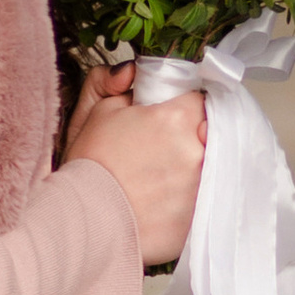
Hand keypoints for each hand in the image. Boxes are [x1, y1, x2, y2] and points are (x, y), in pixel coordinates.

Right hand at [64, 60, 204, 266]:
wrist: (84, 222)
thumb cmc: (89, 168)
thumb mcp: (96, 112)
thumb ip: (116, 82)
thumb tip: (132, 72)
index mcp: (175, 119)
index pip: (197, 101)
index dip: (182, 108)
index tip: (168, 120)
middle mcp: (195, 151)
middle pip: (208, 133)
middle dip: (191, 136)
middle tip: (161, 151)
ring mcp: (201, 186)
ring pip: (210, 166)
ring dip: (192, 168)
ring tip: (160, 179)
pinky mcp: (198, 216)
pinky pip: (203, 198)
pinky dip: (188, 198)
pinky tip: (164, 202)